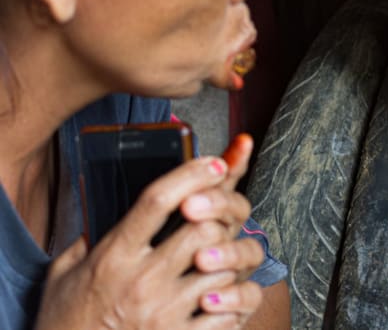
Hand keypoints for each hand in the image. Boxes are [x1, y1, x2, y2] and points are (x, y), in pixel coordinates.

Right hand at [35, 144, 261, 328]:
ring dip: (229, 260)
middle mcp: (141, 281)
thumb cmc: (69, 321)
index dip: (191, 174)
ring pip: (223, 268)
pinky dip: (232, 300)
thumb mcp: (66, 272)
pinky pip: (227, 312)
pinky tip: (221, 297)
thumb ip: (90, 236)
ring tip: (219, 263)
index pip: (157, 200)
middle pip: (202, 229)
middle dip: (218, 220)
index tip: (214, 163)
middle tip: (218, 223)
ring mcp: (164, 312)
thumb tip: (113, 204)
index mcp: (114, 256)